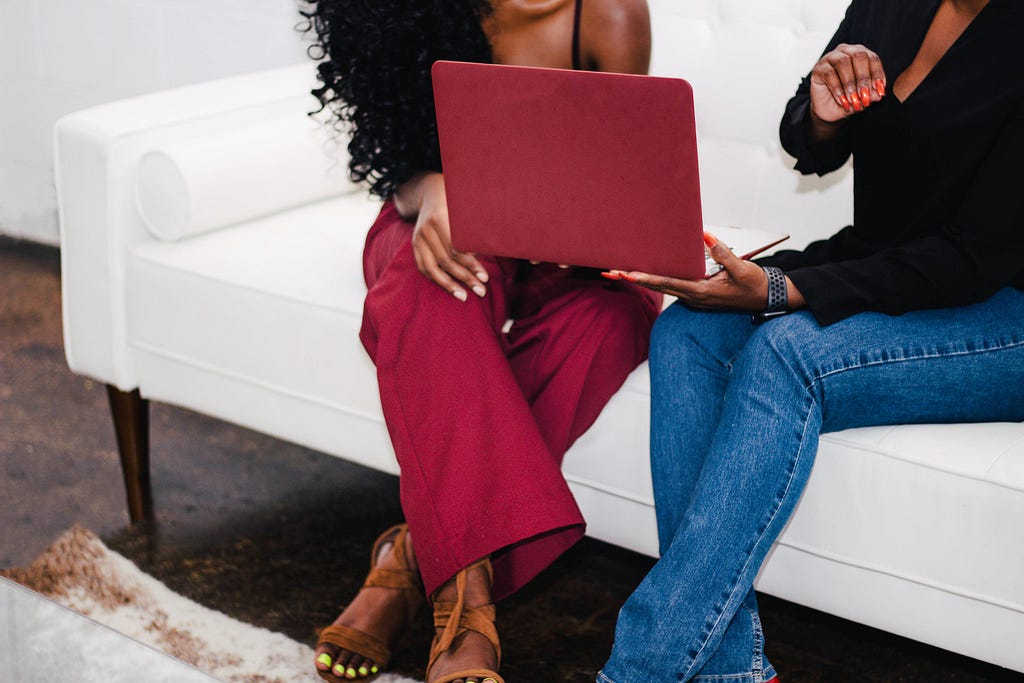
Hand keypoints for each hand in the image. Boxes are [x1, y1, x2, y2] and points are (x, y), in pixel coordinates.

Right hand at [407, 174, 488, 300]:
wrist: (431, 192)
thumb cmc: (457, 202)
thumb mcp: (468, 210)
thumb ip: (477, 230)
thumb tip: (494, 251)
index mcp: (440, 218)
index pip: (456, 249)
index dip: (471, 265)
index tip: (485, 278)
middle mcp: (426, 229)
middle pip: (447, 261)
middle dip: (465, 278)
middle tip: (481, 291)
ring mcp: (418, 238)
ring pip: (433, 268)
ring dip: (450, 285)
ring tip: (465, 296)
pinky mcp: (415, 246)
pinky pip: (424, 268)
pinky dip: (437, 280)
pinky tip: (450, 288)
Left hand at [603, 233, 772, 311]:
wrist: (767, 299)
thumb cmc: (755, 284)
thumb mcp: (742, 268)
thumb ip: (723, 253)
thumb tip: (705, 236)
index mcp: (702, 292)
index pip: (669, 284)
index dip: (648, 279)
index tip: (629, 275)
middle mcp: (693, 297)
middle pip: (658, 287)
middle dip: (634, 279)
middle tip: (610, 270)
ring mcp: (694, 297)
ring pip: (663, 287)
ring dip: (641, 280)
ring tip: (618, 271)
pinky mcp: (696, 293)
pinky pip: (671, 286)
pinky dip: (655, 280)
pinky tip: (642, 273)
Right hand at [809, 43, 886, 123]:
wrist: (828, 110)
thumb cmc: (848, 99)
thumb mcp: (863, 98)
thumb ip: (871, 94)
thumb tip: (878, 95)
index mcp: (861, 54)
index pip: (872, 58)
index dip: (877, 73)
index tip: (879, 90)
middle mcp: (846, 52)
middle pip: (858, 56)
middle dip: (863, 78)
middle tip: (865, 95)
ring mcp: (830, 58)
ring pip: (843, 63)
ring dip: (850, 83)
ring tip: (853, 99)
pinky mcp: (818, 68)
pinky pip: (829, 74)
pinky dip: (837, 89)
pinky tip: (842, 100)